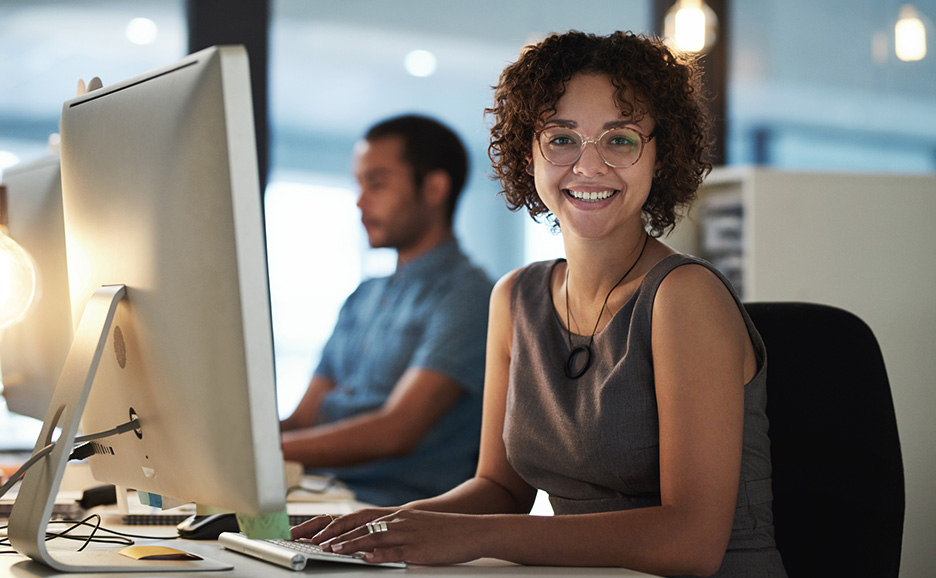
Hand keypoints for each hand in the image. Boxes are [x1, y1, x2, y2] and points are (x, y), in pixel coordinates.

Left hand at [309, 509, 488, 564]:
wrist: (473, 530)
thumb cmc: (445, 531)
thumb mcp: (416, 526)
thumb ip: (394, 532)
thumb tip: (371, 544)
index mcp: (396, 515)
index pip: (358, 517)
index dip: (336, 523)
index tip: (316, 531)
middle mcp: (399, 521)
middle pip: (360, 524)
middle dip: (335, 532)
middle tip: (315, 541)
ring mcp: (409, 534)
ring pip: (374, 536)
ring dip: (351, 543)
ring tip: (333, 550)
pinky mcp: (420, 548)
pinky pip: (396, 551)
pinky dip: (380, 554)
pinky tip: (368, 558)